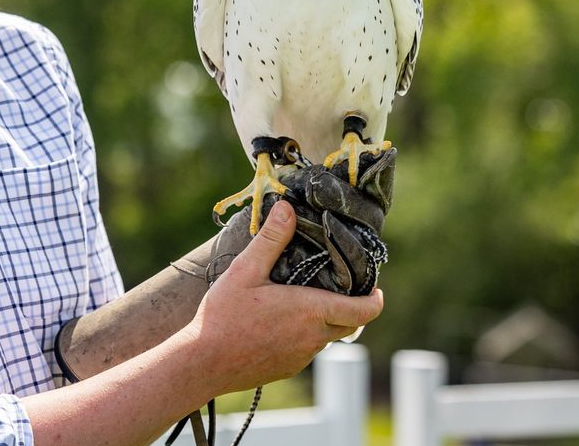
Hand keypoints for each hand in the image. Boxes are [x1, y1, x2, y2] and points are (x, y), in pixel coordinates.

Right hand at [181, 200, 383, 393]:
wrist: (203, 363)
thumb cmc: (224, 315)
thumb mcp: (246, 270)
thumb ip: (271, 239)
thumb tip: (289, 208)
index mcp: (311, 311)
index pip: (365, 310)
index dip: (375, 300)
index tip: (375, 288)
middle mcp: (313, 338)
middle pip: (351, 324)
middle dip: (353, 307)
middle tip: (341, 286)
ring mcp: (301, 357)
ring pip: (328, 337)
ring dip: (326, 320)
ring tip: (305, 298)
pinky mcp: (287, 369)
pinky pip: (308, 349)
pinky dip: (306, 334)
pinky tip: (280, 321)